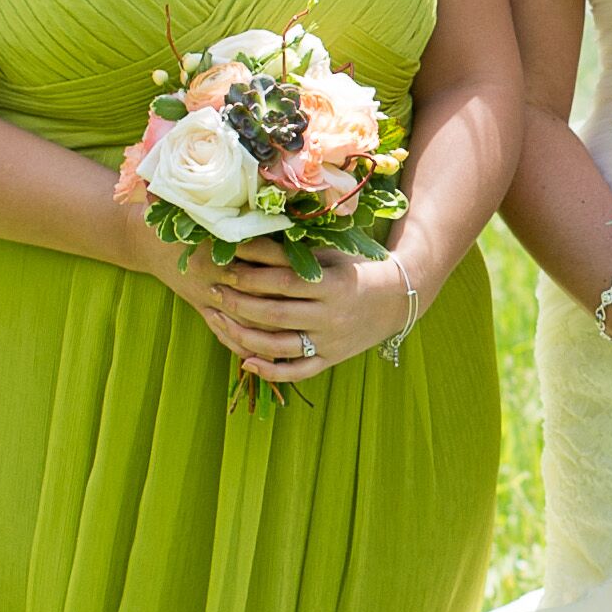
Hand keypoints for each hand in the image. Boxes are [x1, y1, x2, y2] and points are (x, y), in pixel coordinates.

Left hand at [145, 225, 419, 386]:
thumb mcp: (330, 254)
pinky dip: (271, 370)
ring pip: (280, 345)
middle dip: (238, 303)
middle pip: (275, 314)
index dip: (250, 275)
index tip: (224, 265)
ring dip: (244, 335)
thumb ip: (293, 253)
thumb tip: (247, 240)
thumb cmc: (356, 268)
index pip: (282, 281)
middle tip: (214, 290)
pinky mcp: (331, 359)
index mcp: (333, 286)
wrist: (397, 298)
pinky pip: (297, 371)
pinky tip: (246, 362)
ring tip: (220, 320)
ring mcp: (331, 342)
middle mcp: (331, 317)